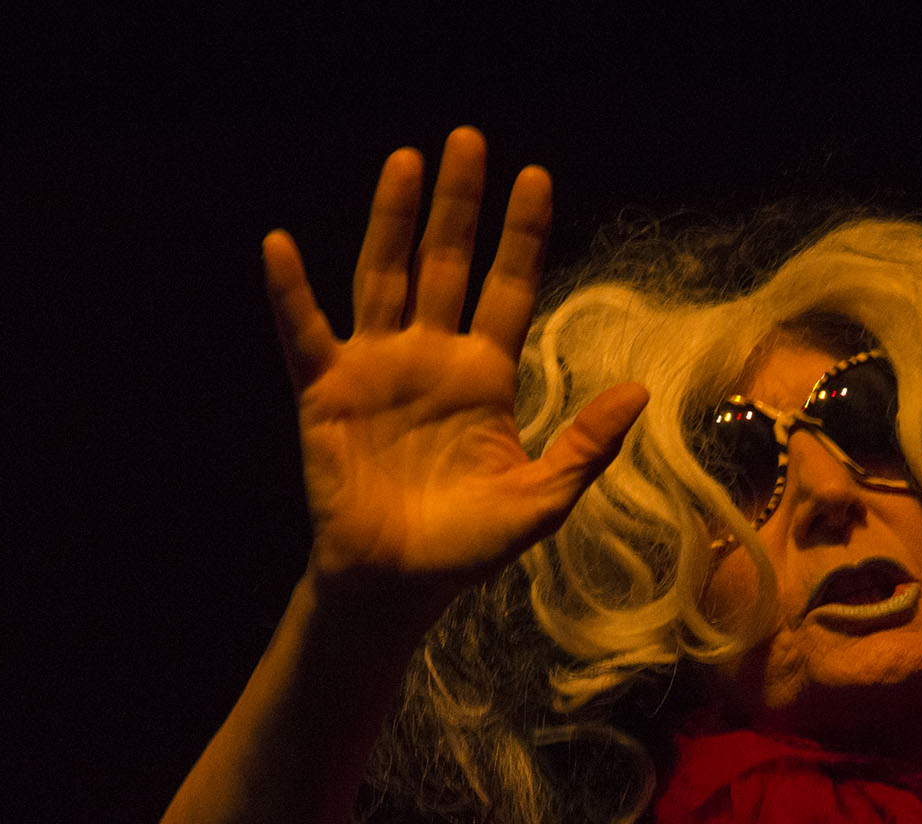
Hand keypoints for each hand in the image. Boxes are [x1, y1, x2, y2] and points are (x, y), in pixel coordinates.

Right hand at [263, 128, 647, 632]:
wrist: (396, 586)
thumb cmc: (467, 547)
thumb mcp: (541, 499)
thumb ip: (586, 445)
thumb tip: (640, 393)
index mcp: (484, 375)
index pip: (509, 287)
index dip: (523, 235)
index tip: (538, 176)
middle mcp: (430, 357)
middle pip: (447, 262)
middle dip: (459, 204)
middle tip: (469, 139)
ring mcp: (375, 368)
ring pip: (384, 276)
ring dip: (392, 220)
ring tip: (405, 161)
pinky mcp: (324, 392)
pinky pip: (305, 333)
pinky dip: (291, 292)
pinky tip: (280, 245)